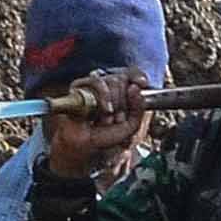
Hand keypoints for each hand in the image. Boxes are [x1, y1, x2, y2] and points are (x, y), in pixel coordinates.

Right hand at [40, 68, 149, 182]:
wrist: (83, 146)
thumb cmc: (102, 138)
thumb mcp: (131, 126)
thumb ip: (139, 108)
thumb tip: (136, 88)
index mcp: (120, 93)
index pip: (131, 74)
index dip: (136, 76)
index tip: (141, 84)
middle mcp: (107, 87)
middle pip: (123, 79)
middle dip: (122, 103)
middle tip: (115, 118)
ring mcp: (93, 86)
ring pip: (113, 80)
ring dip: (113, 104)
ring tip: (105, 118)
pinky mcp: (79, 87)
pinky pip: (97, 82)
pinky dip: (103, 97)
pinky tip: (100, 111)